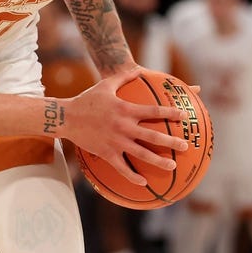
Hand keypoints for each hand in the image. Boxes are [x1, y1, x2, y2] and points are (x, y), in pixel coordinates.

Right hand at [65, 68, 191, 184]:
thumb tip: (138, 70)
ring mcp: (115, 141)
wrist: (66, 117)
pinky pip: (122, 167)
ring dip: (158, 160)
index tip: (184, 116)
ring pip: (141, 154)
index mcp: (125, 110)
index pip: (153, 111)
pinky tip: (143, 182)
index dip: (170, 113)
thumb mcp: (105, 85)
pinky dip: (133, 176)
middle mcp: (123, 126)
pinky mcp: (106, 152)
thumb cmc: (86, 100)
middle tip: (185, 145)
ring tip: (173, 165)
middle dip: (171, 141)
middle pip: (152, 135)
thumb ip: (123, 77)